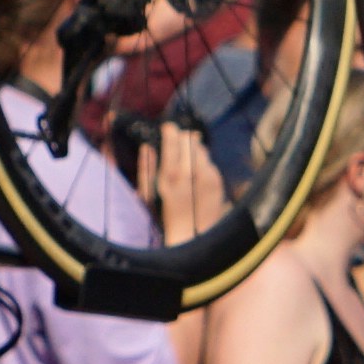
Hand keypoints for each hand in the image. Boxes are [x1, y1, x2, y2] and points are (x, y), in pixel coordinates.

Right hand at [140, 120, 229, 245]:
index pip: (173, 141)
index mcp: (170, 175)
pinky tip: (196, 174)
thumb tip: (147, 147)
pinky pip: (210, 162)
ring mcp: (207, 177)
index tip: (168, 127)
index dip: (170, 131)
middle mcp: (191, 173)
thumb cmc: (164, 215)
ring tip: (186, 160)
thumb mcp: (148, 194)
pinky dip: (203, 163)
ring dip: (193, 149)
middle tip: (178, 140)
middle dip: (182, 138)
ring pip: (201, 149)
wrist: (191, 235)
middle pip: (189, 140)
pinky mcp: (217, 182)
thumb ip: (146, 168)